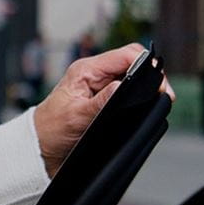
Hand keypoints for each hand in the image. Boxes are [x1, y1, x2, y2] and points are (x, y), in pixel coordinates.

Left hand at [32, 43, 166, 176]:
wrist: (40, 149)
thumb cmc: (51, 131)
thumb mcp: (76, 117)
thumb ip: (101, 102)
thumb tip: (121, 87)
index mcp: (86, 70)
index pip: (125, 55)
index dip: (146, 64)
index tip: (159, 83)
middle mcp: (94, 75)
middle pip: (132, 63)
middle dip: (150, 76)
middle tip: (164, 94)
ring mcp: (100, 87)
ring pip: (132, 77)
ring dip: (145, 87)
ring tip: (157, 100)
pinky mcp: (103, 100)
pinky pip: (127, 92)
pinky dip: (138, 97)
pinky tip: (144, 107)